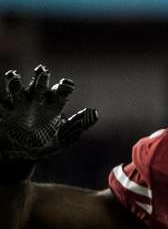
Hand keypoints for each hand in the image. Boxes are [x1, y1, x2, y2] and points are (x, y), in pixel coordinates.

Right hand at [0, 65, 98, 180]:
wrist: (23, 157)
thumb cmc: (46, 145)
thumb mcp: (65, 136)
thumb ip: (79, 124)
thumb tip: (96, 112)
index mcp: (53, 106)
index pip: (60, 92)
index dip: (64, 87)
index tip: (67, 85)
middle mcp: (36, 102)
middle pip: (39, 85)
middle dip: (40, 78)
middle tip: (42, 71)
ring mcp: (18, 106)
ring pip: (16, 89)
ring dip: (15, 82)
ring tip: (13, 76)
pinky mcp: (4, 114)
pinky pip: (0, 106)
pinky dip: (0, 102)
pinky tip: (1, 102)